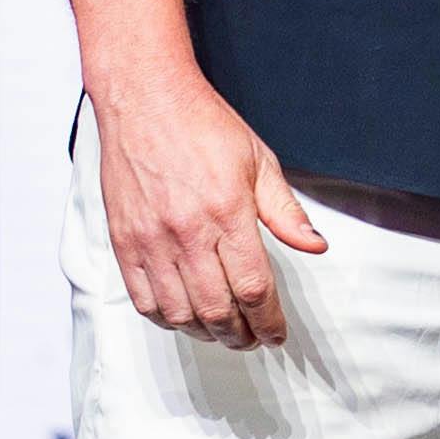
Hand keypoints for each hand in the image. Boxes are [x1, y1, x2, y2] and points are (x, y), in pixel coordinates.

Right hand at [97, 73, 328, 343]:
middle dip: (241, 336)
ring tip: (223, 332)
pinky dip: (167, 319)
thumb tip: (315, 246)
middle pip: (218, 310)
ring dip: (206, 333)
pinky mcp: (124, 241)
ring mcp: (150, 240)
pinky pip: (143, 299)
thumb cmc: (202, 126)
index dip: (270, 321)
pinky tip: (184, 316)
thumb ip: (286, 211)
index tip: (277, 333)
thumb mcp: (259, 162)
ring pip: (180, 314)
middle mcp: (187, 232)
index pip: (254, 288)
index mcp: (228, 213)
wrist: (144, 99)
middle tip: (253, 339)